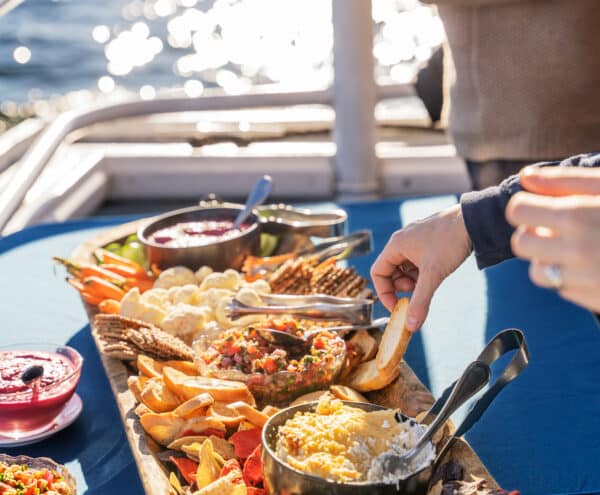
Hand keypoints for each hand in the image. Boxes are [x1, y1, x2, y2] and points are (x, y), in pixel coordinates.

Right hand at [371, 204, 471, 330]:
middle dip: (402, 286)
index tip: (398, 306)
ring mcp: (415, 239)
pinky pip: (417, 261)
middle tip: (418, 292)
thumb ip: (420, 301)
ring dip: (413, 280)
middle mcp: (402, 240)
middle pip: (391, 271)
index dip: (384, 292)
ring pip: (405, 267)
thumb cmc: (450, 242)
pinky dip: (423, 271)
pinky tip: (437, 272)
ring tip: (429, 281)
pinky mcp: (427, 240)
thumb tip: (411, 325)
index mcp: (396, 245)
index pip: (378, 273)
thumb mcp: (433, 275)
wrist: (475, 221)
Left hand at [506, 166, 599, 311]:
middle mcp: (577, 249)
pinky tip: (594, 265)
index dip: (525, 205)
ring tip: (574, 247)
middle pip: (520, 243)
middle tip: (556, 227)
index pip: (516, 211)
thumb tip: (525, 177)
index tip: (538, 205)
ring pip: (536, 271)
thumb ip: (566, 181)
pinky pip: (562, 289)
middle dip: (532, 233)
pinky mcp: (596, 300)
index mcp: (579, 214)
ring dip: (547, 259)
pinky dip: (570, 277)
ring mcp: (586, 278)